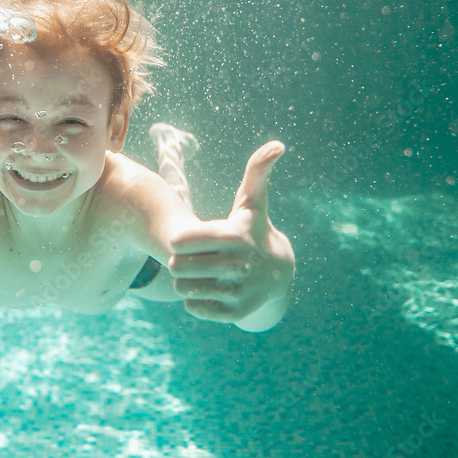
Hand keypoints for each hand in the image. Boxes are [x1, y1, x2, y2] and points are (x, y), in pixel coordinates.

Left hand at [169, 141, 293, 330]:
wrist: (279, 276)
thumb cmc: (255, 232)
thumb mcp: (254, 203)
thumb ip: (257, 172)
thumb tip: (277, 144)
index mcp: (234, 236)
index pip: (181, 241)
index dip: (179, 241)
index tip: (186, 241)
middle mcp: (238, 265)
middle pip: (178, 266)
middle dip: (179, 262)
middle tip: (189, 259)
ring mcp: (238, 291)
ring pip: (184, 289)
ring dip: (185, 282)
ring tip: (197, 274)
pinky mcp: (236, 312)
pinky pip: (195, 308)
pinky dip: (195, 301)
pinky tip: (207, 290)